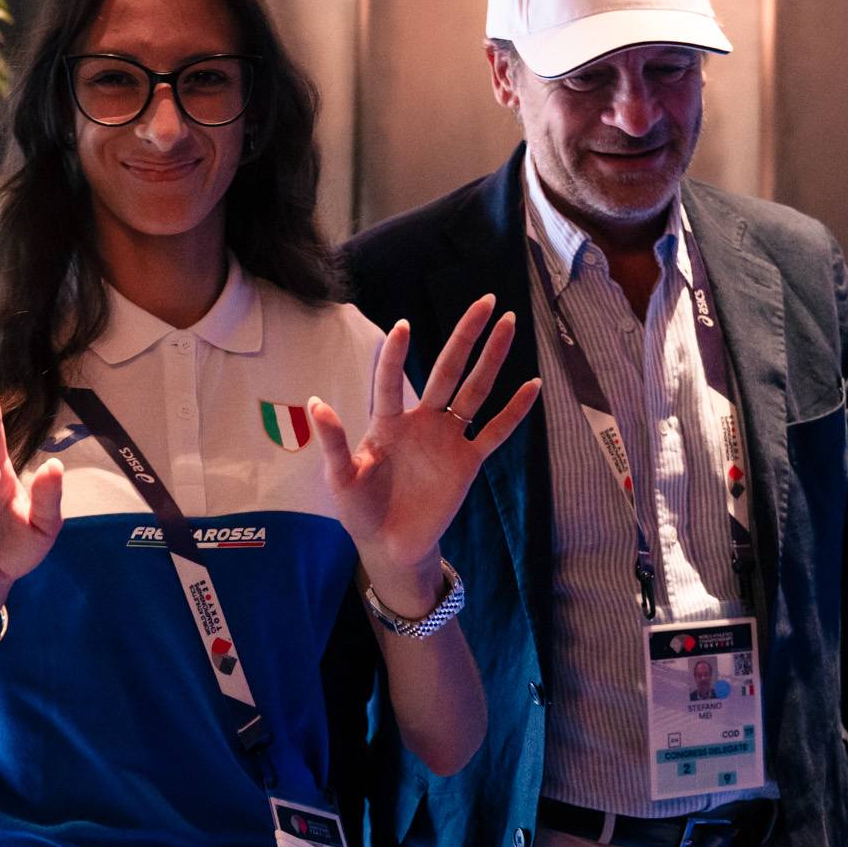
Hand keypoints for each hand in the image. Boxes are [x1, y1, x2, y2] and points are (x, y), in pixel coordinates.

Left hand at [308, 297, 541, 598]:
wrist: (389, 545)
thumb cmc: (360, 509)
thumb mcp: (341, 478)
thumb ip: (334, 442)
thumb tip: (315, 402)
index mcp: (387, 422)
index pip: (391, 380)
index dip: (395, 355)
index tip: (402, 326)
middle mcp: (422, 421)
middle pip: (447, 370)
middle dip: (466, 336)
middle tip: (485, 301)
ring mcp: (448, 439)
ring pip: (475, 391)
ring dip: (492, 358)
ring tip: (509, 323)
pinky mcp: (467, 462)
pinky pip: (495, 432)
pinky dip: (514, 411)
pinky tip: (532, 385)